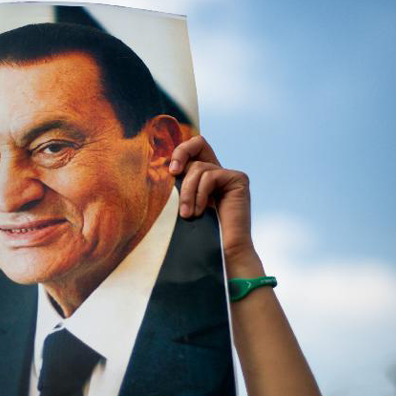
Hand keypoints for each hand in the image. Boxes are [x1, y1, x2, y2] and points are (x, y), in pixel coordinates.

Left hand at [169, 135, 261, 273]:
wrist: (220, 252)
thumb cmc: (197, 234)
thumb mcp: (180, 204)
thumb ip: (176, 185)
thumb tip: (157, 168)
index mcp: (202, 177)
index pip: (191, 149)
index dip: (177, 152)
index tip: (168, 171)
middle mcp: (217, 172)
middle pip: (198, 142)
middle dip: (180, 153)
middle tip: (172, 172)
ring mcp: (229, 175)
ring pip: (198, 167)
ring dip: (187, 192)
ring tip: (187, 214)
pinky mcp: (238, 179)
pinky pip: (210, 175)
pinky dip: (200, 194)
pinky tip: (199, 212)